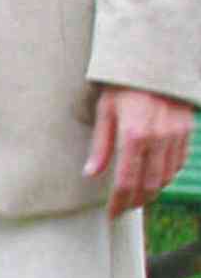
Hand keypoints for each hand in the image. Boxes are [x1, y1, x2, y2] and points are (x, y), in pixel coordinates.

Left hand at [86, 84, 192, 215]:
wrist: (156, 63)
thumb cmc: (123, 85)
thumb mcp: (104, 111)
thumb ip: (100, 145)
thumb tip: (91, 174)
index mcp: (134, 135)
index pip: (126, 181)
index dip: (119, 202)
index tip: (111, 214)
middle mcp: (159, 139)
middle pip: (149, 185)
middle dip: (135, 202)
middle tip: (123, 209)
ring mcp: (176, 136)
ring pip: (166, 177)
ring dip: (152, 192)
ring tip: (136, 198)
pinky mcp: (187, 132)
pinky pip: (179, 163)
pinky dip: (167, 176)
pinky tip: (154, 179)